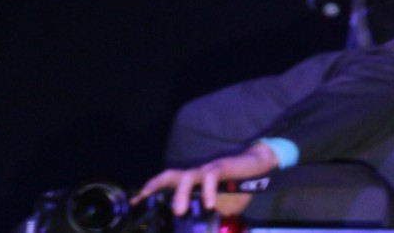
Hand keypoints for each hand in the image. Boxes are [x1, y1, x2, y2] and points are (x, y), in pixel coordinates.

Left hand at [140, 143, 280, 213]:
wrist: (258, 167)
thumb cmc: (236, 189)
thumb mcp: (221, 208)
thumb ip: (209, 218)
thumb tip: (203, 232)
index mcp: (192, 184)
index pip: (165, 183)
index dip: (149, 191)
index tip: (134, 203)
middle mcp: (196, 175)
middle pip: (170, 176)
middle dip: (156, 187)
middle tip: (144, 201)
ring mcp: (208, 170)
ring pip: (188, 176)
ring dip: (181, 193)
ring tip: (178, 210)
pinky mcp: (222, 167)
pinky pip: (211, 176)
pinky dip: (208, 190)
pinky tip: (210, 204)